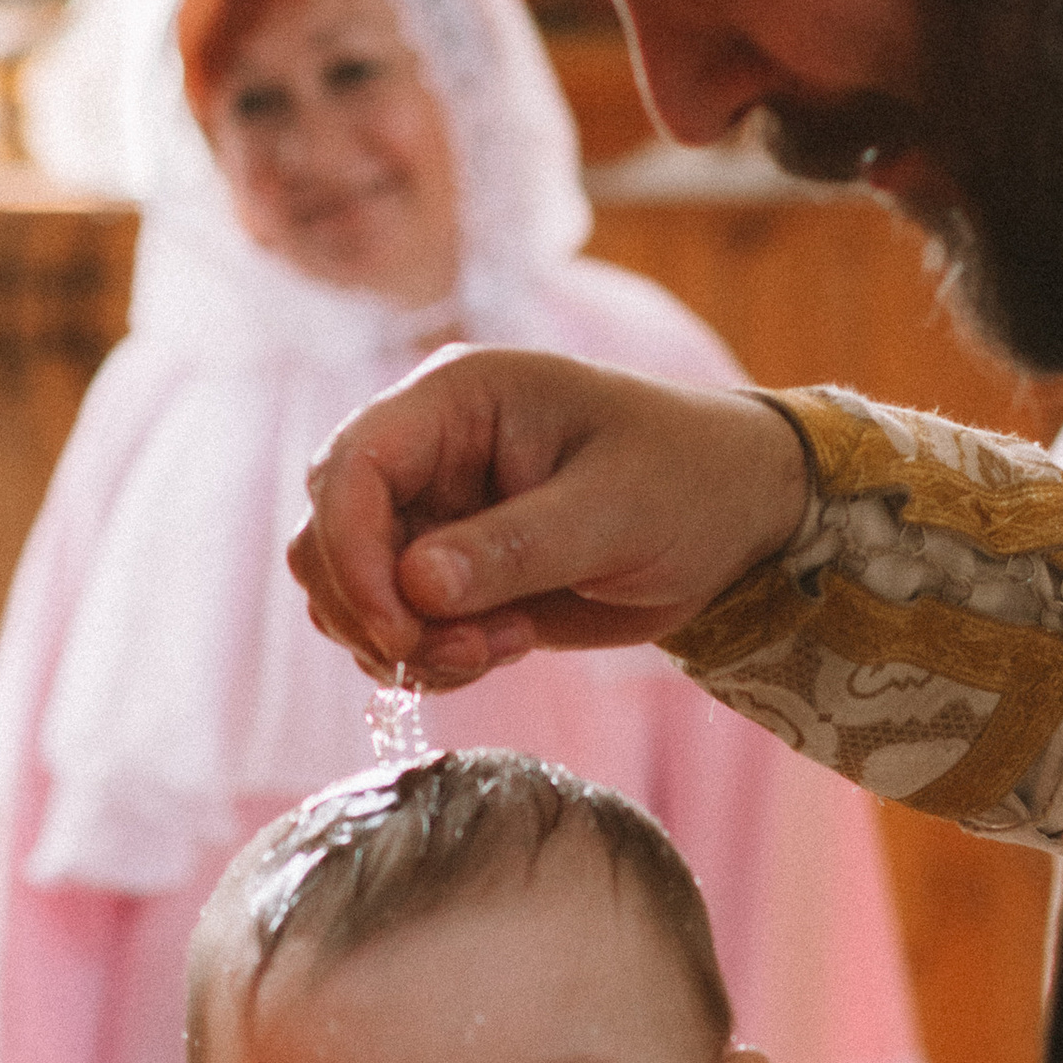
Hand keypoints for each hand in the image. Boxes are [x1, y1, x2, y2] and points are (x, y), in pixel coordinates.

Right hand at [285, 351, 811, 687]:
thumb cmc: (689, 482)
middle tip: (463, 652)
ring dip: (406, 645)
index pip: (348, 470)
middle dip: (375, 613)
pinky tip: (506, 646)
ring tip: (497, 647)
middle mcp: (427, 455)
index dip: (351, 556)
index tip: (400, 631)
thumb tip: (416, 587)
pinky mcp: (451, 578)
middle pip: (326, 539)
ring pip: (352, 596)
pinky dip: (432, 660)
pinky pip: (396, 632)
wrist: (736, 522)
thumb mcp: (612, 511)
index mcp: (455, 401)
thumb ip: (513, 547)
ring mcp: (434, 518)